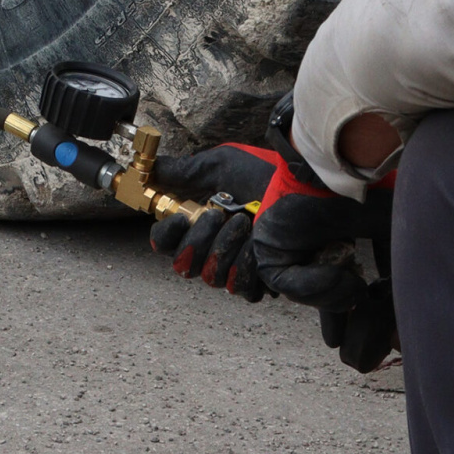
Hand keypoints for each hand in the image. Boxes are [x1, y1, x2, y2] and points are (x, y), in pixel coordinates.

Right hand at [147, 97, 398, 370]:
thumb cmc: (266, 173)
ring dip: (225, 247)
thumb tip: (148, 171)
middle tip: (219, 213)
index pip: (166, 244)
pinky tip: (259, 243)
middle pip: (185, 265)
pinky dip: (248, 264)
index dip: (167, 236)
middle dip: (200, 239)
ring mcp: (239, 267)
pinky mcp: (265, 281)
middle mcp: (216, 249)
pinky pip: (243, 288)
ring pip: (213, 278)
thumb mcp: (220, 165)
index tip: (180, 218)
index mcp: (200, 223)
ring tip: (245, 222)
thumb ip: (182, 172)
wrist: (305, 185)